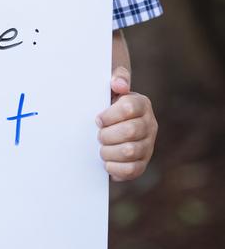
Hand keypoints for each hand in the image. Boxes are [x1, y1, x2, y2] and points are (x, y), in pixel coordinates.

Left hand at [96, 65, 157, 181]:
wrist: (112, 124)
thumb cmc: (109, 103)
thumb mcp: (112, 86)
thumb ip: (117, 78)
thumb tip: (119, 84)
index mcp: (142, 104)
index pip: (128, 108)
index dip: (109, 115)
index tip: (98, 119)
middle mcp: (149, 124)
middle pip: (130, 131)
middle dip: (108, 134)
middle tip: (99, 135)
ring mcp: (148, 145)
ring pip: (130, 151)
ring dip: (109, 151)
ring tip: (102, 148)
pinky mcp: (143, 163)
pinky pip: (132, 170)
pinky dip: (115, 168)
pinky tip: (107, 162)